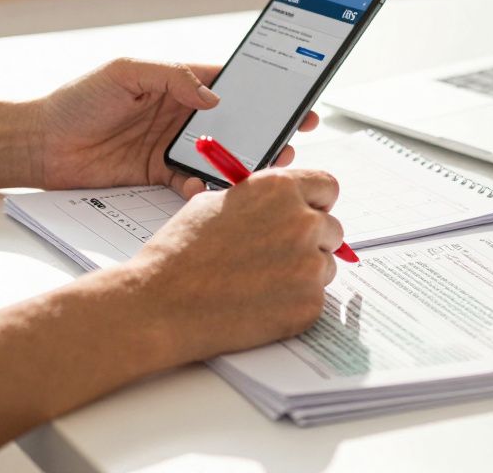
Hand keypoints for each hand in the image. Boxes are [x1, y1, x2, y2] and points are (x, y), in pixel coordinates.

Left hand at [33, 58, 319, 197]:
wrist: (39, 144)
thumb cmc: (76, 100)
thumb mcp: (124, 72)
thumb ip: (171, 77)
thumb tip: (213, 95)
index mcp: (178, 84)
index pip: (232, 85)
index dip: (266, 93)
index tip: (295, 102)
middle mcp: (181, 115)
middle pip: (235, 124)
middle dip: (265, 133)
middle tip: (287, 143)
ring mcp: (172, 146)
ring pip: (220, 156)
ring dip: (240, 164)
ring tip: (259, 172)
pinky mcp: (159, 175)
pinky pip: (192, 184)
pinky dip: (204, 190)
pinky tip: (206, 192)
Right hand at [120, 169, 343, 363]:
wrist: (160, 305)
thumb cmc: (180, 254)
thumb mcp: (215, 203)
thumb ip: (260, 201)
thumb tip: (283, 206)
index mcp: (280, 189)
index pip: (326, 186)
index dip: (315, 202)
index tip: (307, 213)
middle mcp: (302, 222)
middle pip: (332, 229)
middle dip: (311, 240)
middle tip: (278, 256)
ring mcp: (310, 266)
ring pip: (326, 266)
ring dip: (303, 273)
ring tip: (259, 282)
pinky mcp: (309, 304)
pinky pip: (315, 299)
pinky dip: (294, 303)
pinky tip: (259, 304)